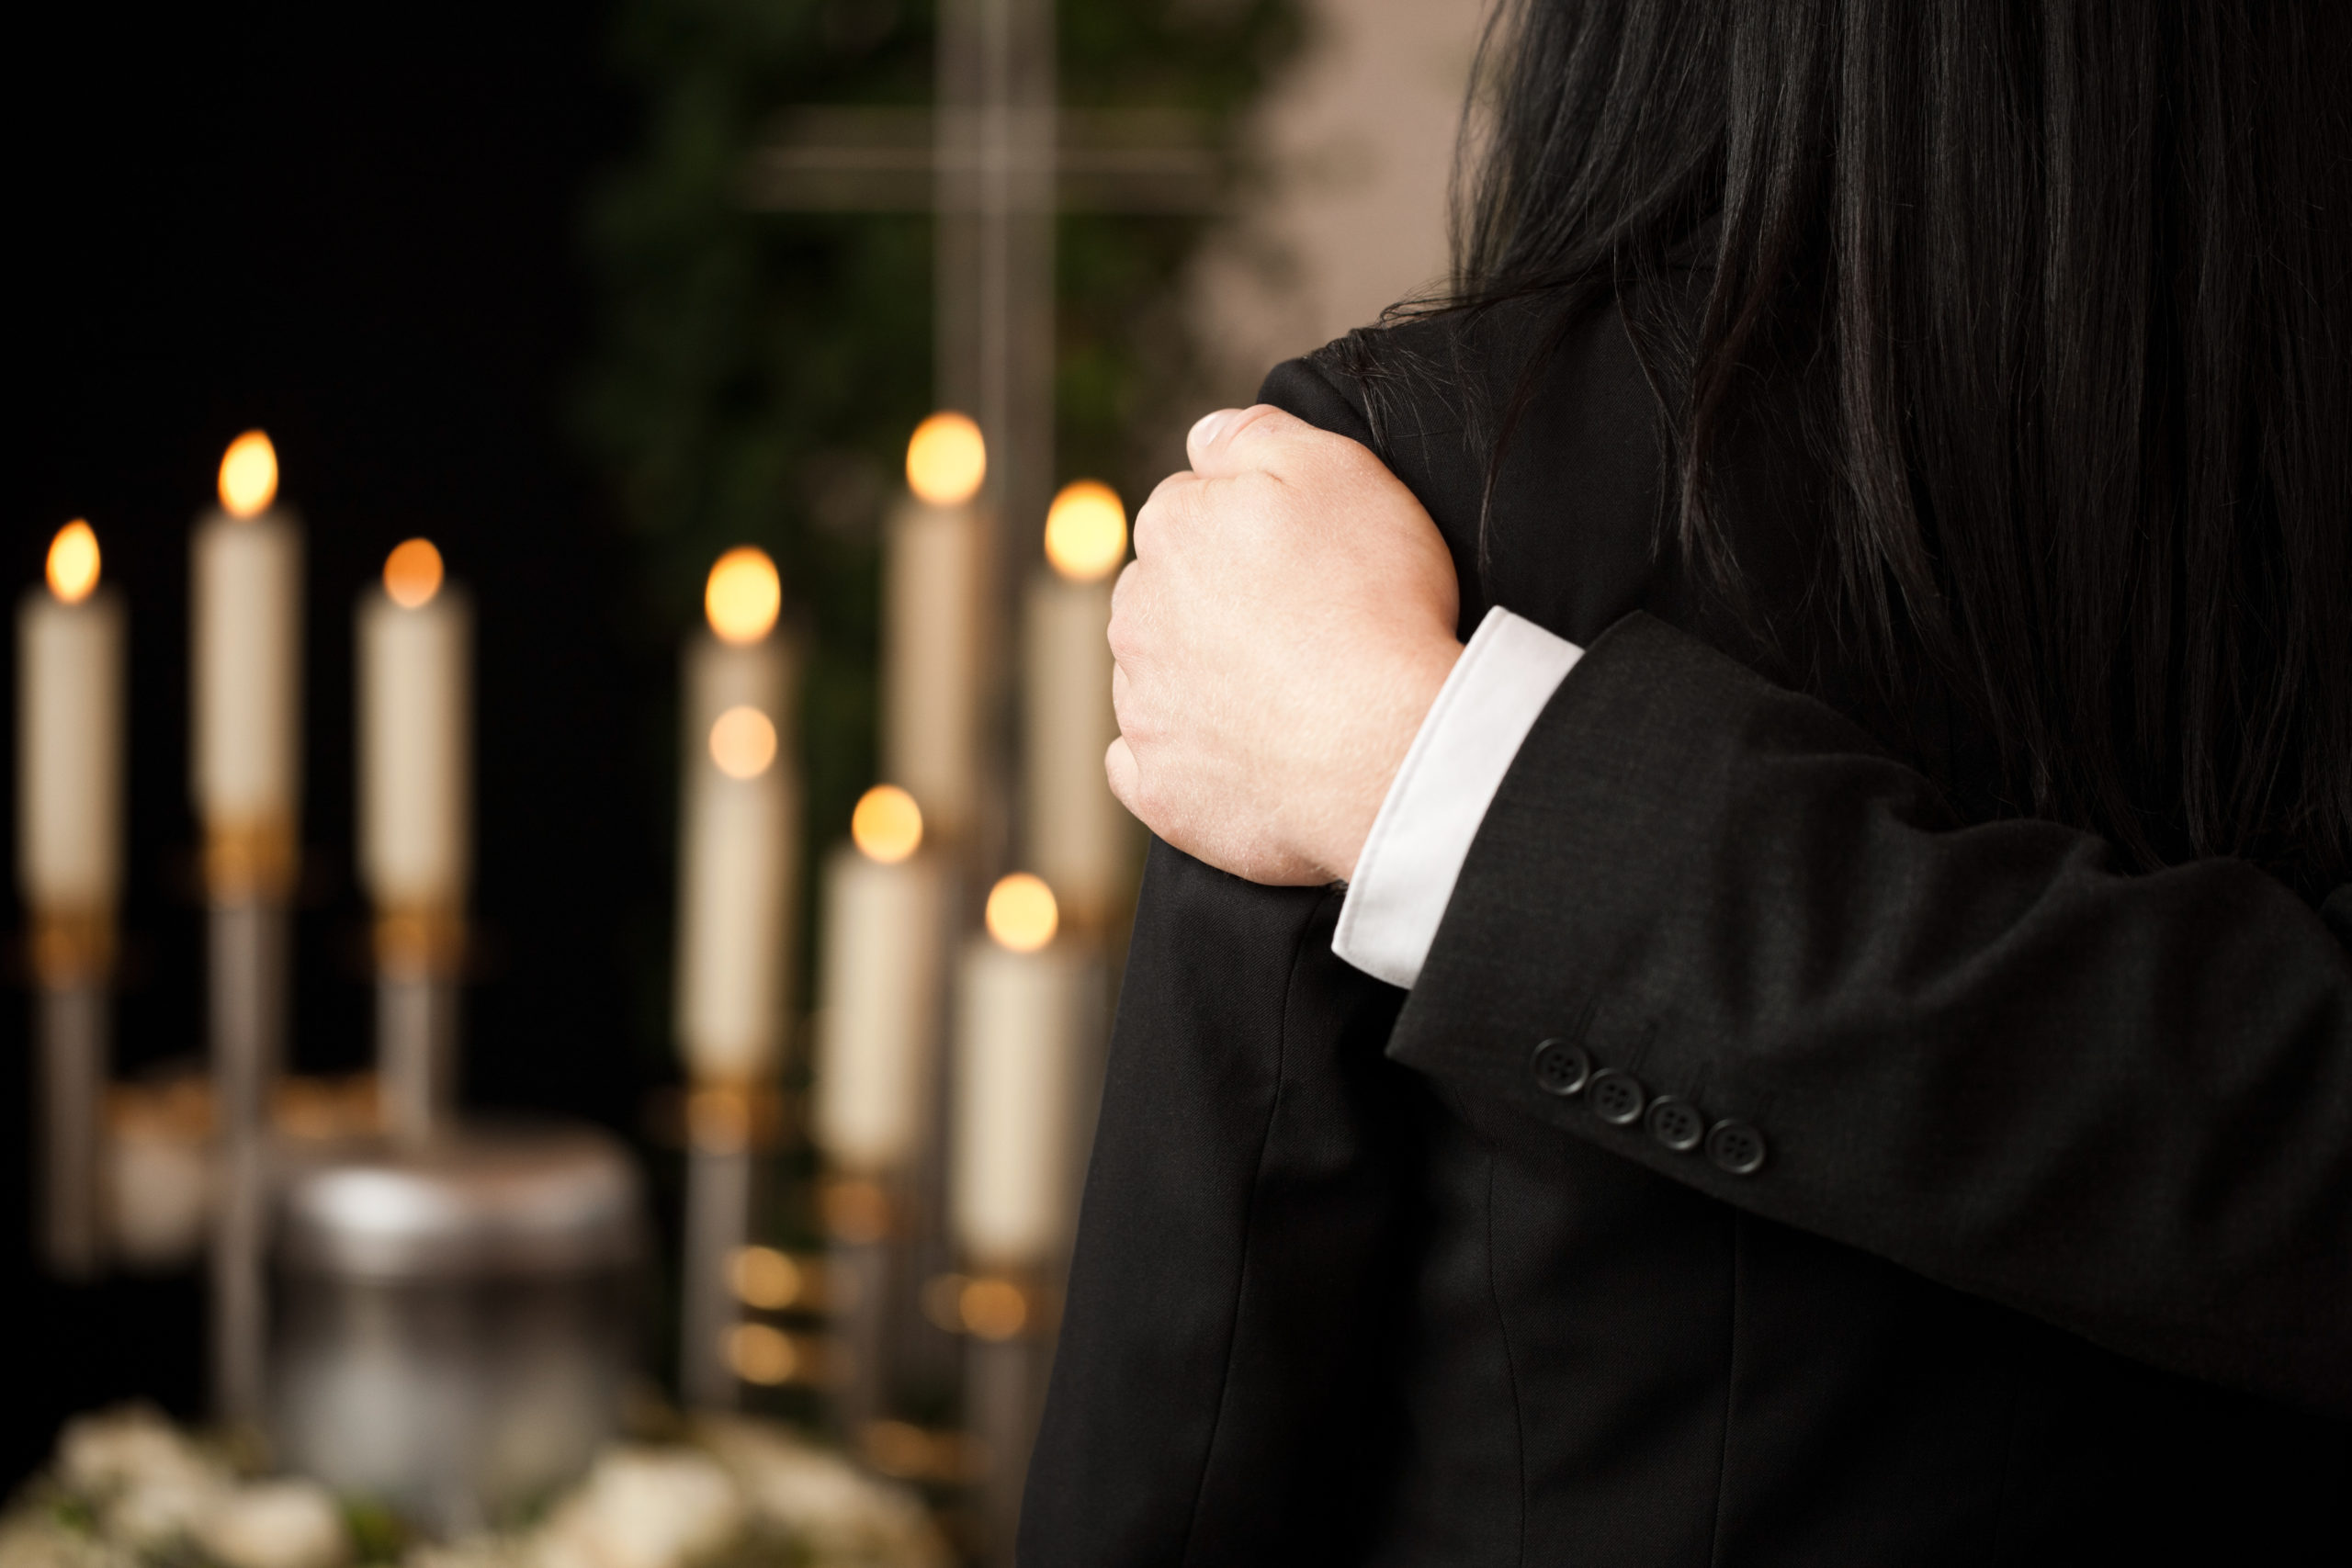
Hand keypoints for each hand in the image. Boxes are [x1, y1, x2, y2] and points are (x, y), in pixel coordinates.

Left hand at [1106, 404, 1461, 884]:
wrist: (1392, 745)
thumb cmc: (1375, 601)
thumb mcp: (1338, 469)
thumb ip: (1255, 435)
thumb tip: (1204, 437)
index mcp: (1170, 529)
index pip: (1191, 510)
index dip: (1253, 531)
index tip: (1305, 559)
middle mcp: (1135, 615)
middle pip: (1168, 594)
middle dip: (1216, 603)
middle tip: (1302, 628)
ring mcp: (1141, 708)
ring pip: (1158, 677)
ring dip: (1201, 680)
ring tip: (1286, 697)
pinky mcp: (1159, 790)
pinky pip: (1148, 767)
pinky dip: (1185, 761)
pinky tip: (1237, 757)